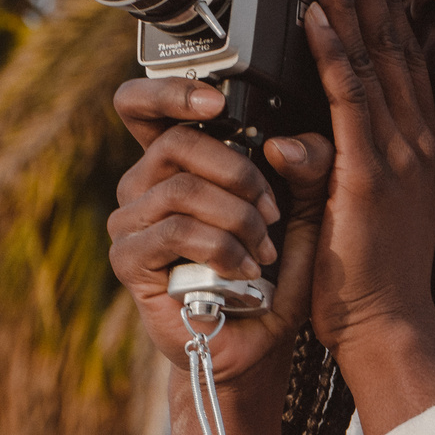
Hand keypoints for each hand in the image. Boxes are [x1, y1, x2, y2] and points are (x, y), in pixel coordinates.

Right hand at [108, 78, 330, 382]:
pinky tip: (244, 271)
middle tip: (271, 207)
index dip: (170, 91)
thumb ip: (306, 167)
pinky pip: (173, 231)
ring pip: (179, 187)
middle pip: (174, 141)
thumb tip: (286, 140)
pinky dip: (220, 248)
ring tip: (265, 249)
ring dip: (236, 217)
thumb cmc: (276, 271)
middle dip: (235, 169)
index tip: (218, 102)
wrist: (260, 343)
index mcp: (177, 161)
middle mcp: (145, 184)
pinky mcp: (129, 259)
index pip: (143, 105)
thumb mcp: (302, 210)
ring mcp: (131, 221)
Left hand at [303, 0, 434, 356]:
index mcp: (421, 141)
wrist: (385, 328)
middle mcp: (418, 137)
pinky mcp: (370, 174)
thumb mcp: (368, 200)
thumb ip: (349, 155)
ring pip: (371, 58)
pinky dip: (329, 53)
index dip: (385, 0)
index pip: (402, 53)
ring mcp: (399, 153)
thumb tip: (316, 128)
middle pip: (392, 40)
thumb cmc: (369, 272)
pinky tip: (312, 17)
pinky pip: (347, 100)